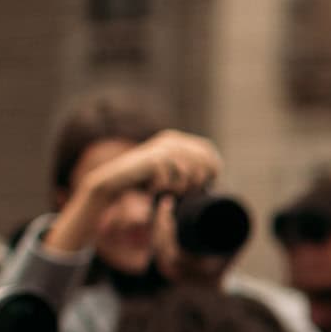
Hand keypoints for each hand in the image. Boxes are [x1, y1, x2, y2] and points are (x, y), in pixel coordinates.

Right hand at [78, 130, 221, 205]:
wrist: (116, 181)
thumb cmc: (145, 181)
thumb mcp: (171, 174)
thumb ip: (189, 172)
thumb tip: (214, 179)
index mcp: (178, 140)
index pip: (208, 150)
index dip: (212, 167)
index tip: (204, 184)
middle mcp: (172, 140)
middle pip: (203, 162)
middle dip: (198, 181)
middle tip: (181, 191)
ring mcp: (162, 148)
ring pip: (189, 172)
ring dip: (181, 187)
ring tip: (166, 191)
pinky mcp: (154, 159)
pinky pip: (172, 178)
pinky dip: (165, 188)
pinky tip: (152, 189)